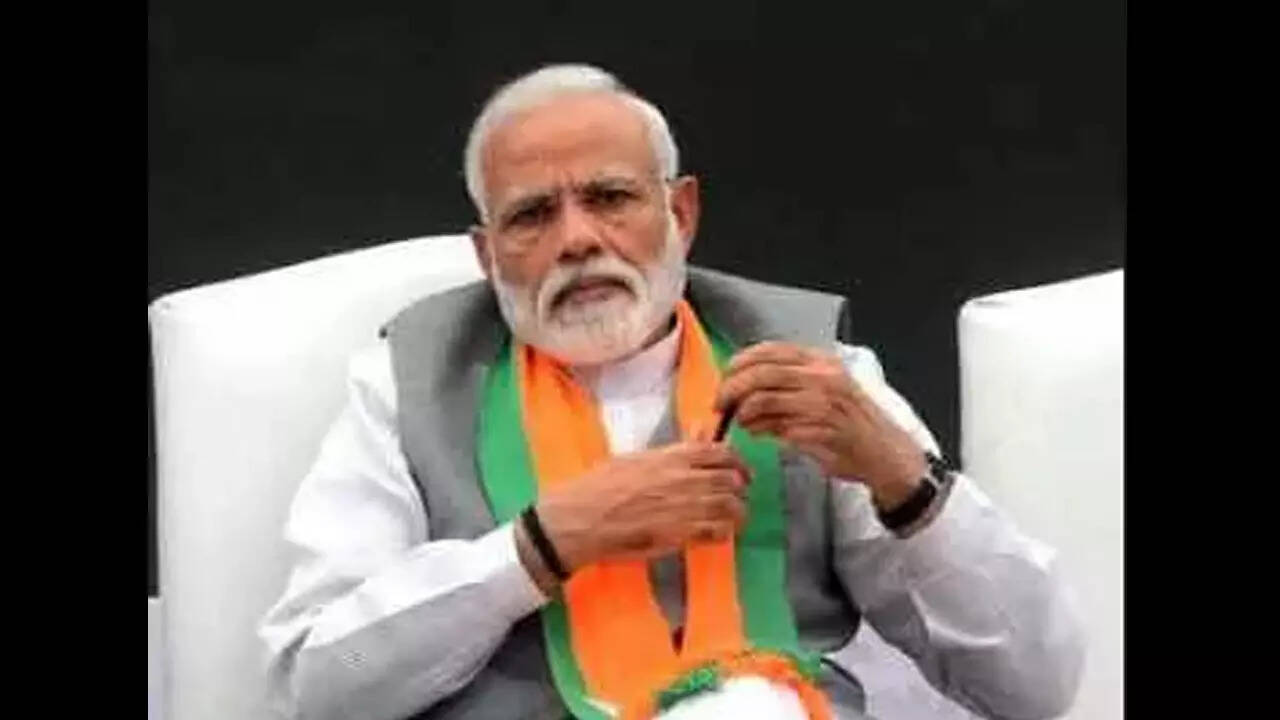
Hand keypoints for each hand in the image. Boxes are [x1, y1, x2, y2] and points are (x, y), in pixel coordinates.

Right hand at [535, 440, 751, 573]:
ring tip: (731, 519)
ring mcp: (687, 507)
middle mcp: (686, 478)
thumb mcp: (637, 458)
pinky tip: (716, 535)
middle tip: (736, 497)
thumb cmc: (601, 486)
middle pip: (732, 480)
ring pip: (731, 507)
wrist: (583, 517)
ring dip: (736, 513)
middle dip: (739, 489)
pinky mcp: (682, 535)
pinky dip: (723, 533)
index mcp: (673, 456)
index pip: (722, 453)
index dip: (737, 462)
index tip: (739, 471)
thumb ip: (672, 450)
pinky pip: (719, 533)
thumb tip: (700, 433)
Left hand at [714, 342, 927, 509]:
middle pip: (764, 374)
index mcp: (822, 362)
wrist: (886, 454)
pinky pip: (779, 428)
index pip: (772, 350)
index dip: (742, 361)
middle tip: (721, 403)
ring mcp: (825, 404)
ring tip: (742, 422)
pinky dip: (762, 431)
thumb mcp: (823, 392)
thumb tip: (745, 386)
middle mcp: (825, 378)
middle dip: (734, 388)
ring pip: (767, 400)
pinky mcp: (823, 431)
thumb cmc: (851, 423)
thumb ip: (787, 385)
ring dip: (745, 413)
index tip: (726, 375)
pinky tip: (759, 434)